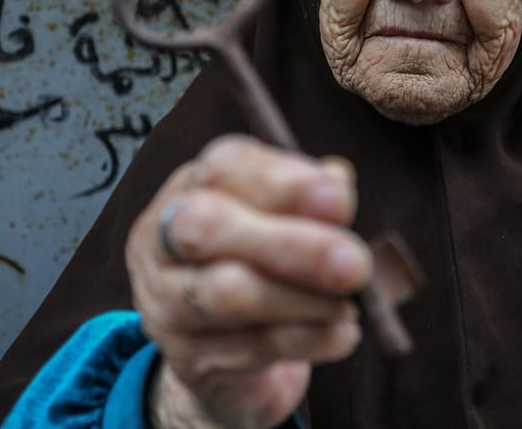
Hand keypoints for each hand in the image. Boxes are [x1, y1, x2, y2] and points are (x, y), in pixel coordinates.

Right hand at [125, 135, 371, 427]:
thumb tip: (338, 182)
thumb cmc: (267, 259)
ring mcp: (167, 299)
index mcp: (194, 185)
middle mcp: (166, 237)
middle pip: (209, 227)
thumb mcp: (288, 217)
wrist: (226, 344)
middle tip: (355, 264)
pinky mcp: (186, 354)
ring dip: (303, 300)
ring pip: (228, 295)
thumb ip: (313, 197)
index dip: (283, 182)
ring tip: (350, 304)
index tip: (340, 200)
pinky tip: (343, 332)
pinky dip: (308, 339)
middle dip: (291, 244)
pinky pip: (251, 347)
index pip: (224, 166)